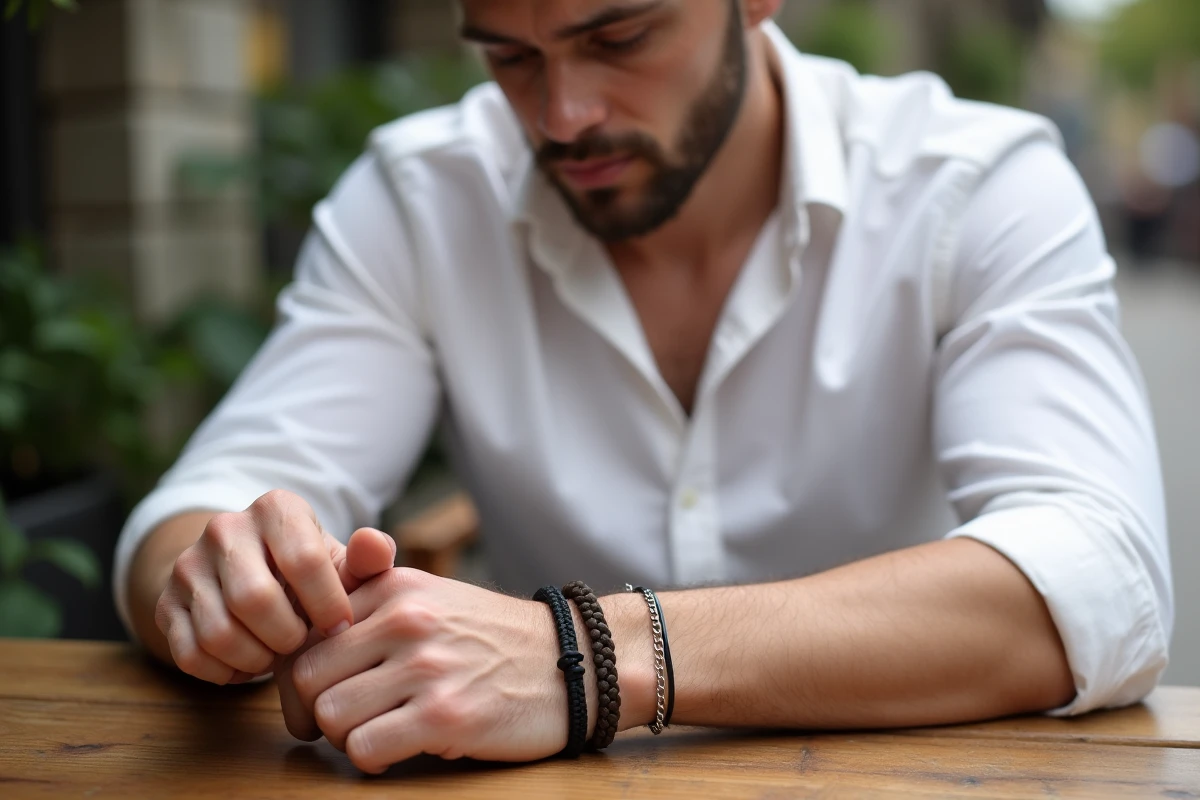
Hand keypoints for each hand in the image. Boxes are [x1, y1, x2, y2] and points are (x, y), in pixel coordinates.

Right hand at [153, 489, 395, 684]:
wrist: (252, 575)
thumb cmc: (312, 575)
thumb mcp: (345, 563)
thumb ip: (370, 560)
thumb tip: (377, 546)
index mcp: (276, 508)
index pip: (303, 561)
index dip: (327, 606)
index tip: (340, 628)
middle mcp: (225, 528)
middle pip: (253, 600)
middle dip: (286, 636)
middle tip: (301, 645)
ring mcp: (188, 565)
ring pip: (219, 633)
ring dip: (256, 658)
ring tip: (276, 653)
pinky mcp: (165, 603)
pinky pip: (191, 656)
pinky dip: (225, 672)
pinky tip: (248, 662)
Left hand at [283, 568, 592, 772]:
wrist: (573, 662)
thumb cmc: (492, 638)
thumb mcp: (433, 594)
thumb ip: (370, 591)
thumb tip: (302, 616)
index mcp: (396, 586)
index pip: (306, 632)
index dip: (305, 672)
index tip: (325, 691)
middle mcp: (407, 619)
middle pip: (306, 677)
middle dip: (317, 710)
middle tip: (347, 721)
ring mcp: (426, 666)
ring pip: (329, 716)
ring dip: (346, 736)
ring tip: (380, 731)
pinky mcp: (445, 715)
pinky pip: (364, 749)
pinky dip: (372, 759)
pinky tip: (399, 749)